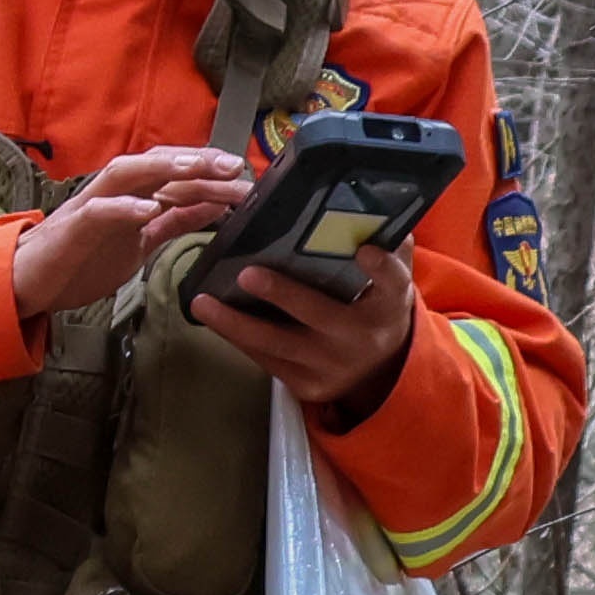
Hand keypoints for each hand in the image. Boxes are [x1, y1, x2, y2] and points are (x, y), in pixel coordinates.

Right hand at [5, 142, 254, 319]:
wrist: (27, 284)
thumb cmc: (79, 261)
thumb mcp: (139, 243)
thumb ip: (172, 222)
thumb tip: (212, 206)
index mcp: (130, 196)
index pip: (175, 173)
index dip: (209, 171)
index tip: (243, 176)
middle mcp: (113, 192)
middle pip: (158, 164)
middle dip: (197, 162)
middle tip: (233, 166)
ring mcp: (92, 206)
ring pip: (128, 173)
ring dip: (163, 168)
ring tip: (196, 169)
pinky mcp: (73, 227)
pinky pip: (100, 210)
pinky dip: (125, 207)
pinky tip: (149, 208)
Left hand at [180, 241, 424, 423]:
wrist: (379, 371)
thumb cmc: (376, 309)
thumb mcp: (392, 283)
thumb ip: (388, 249)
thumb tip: (369, 209)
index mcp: (389, 305)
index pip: (393, 282)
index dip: (381, 268)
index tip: (366, 250)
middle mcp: (361, 337)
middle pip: (319, 314)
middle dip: (282, 294)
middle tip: (247, 274)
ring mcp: (331, 366)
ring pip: (277, 343)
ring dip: (235, 323)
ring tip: (202, 302)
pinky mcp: (306, 385)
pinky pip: (266, 360)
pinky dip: (237, 339)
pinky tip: (213, 320)